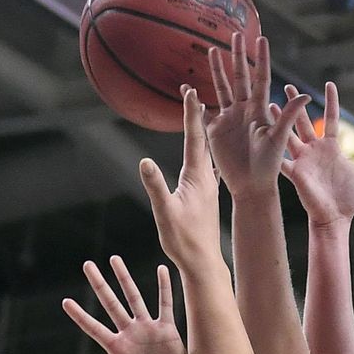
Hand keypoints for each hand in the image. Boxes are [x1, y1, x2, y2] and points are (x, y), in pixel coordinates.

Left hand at [63, 257, 188, 353]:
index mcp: (117, 348)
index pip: (93, 328)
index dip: (80, 316)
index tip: (65, 302)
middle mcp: (130, 334)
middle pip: (110, 304)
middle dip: (98, 284)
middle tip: (86, 264)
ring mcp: (148, 329)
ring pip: (134, 297)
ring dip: (125, 278)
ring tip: (115, 258)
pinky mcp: (167, 329)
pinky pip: (165, 304)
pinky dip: (164, 287)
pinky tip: (162, 269)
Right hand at [137, 87, 221, 268]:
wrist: (203, 262)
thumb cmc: (184, 240)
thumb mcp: (165, 212)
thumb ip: (155, 186)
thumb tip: (144, 161)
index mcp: (197, 176)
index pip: (194, 138)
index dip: (191, 113)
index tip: (191, 90)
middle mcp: (207, 178)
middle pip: (202, 139)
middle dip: (196, 115)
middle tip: (192, 92)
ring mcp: (209, 187)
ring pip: (207, 152)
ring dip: (202, 132)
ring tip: (201, 115)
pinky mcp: (207, 197)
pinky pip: (207, 166)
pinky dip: (203, 152)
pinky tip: (205, 154)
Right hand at [204, 33, 310, 199]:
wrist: (251, 186)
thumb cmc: (268, 165)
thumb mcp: (279, 138)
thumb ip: (288, 115)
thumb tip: (307, 95)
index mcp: (259, 109)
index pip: (260, 77)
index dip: (260, 58)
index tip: (261, 38)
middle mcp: (245, 110)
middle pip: (240, 77)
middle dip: (237, 56)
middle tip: (234, 34)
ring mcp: (229, 119)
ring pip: (222, 88)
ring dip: (217, 70)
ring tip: (212, 50)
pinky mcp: (216, 130)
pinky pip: (204, 111)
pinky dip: (195, 99)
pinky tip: (188, 87)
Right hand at [275, 81, 353, 227]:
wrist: (335, 218)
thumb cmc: (347, 200)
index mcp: (331, 147)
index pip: (331, 118)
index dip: (331, 101)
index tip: (329, 84)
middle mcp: (315, 150)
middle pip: (304, 121)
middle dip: (297, 104)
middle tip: (289, 86)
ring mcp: (303, 160)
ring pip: (289, 135)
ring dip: (280, 120)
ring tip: (270, 105)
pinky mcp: (295, 172)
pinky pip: (282, 158)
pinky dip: (273, 149)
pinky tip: (262, 136)